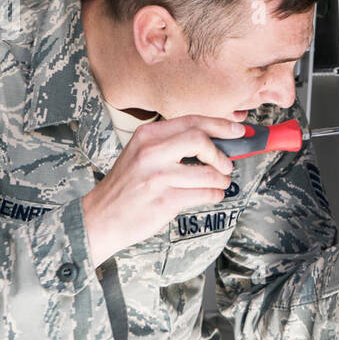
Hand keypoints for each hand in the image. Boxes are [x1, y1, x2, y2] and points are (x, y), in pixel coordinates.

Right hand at [81, 114, 243, 267]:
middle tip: (226, 164)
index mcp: (147, 136)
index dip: (220, 125)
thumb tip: (213, 141)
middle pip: (200, 140)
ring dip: (221, 180)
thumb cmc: (126, 188)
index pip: (191, 121)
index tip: (238, 130)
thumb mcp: (140, 155)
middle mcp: (151, 152)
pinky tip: (211, 195)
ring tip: (220, 183)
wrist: (100, 217)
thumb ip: (171, 145)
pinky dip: (215, 195)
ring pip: (208, 172)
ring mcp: (157, 176)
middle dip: (221, 153)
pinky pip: (204, 194)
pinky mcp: (165, 200)